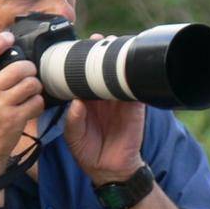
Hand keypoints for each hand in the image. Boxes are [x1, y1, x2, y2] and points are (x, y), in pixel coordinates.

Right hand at [0, 32, 43, 181]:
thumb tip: (2, 60)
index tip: (8, 36)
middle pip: (17, 67)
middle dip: (29, 70)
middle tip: (29, 76)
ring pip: (30, 83)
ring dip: (35, 88)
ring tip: (29, 95)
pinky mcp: (13, 120)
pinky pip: (36, 102)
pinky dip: (37, 105)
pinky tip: (30, 110)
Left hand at [64, 34, 145, 184]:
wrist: (109, 169)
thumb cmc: (88, 151)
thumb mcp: (73, 136)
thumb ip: (73, 120)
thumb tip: (76, 102)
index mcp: (86, 100)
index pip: (84, 75)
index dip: (82, 61)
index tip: (78, 46)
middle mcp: (103, 97)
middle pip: (103, 69)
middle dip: (101, 52)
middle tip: (97, 39)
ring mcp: (120, 101)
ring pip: (120, 75)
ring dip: (118, 60)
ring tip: (113, 46)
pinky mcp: (134, 108)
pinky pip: (136, 90)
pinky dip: (134, 79)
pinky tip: (129, 69)